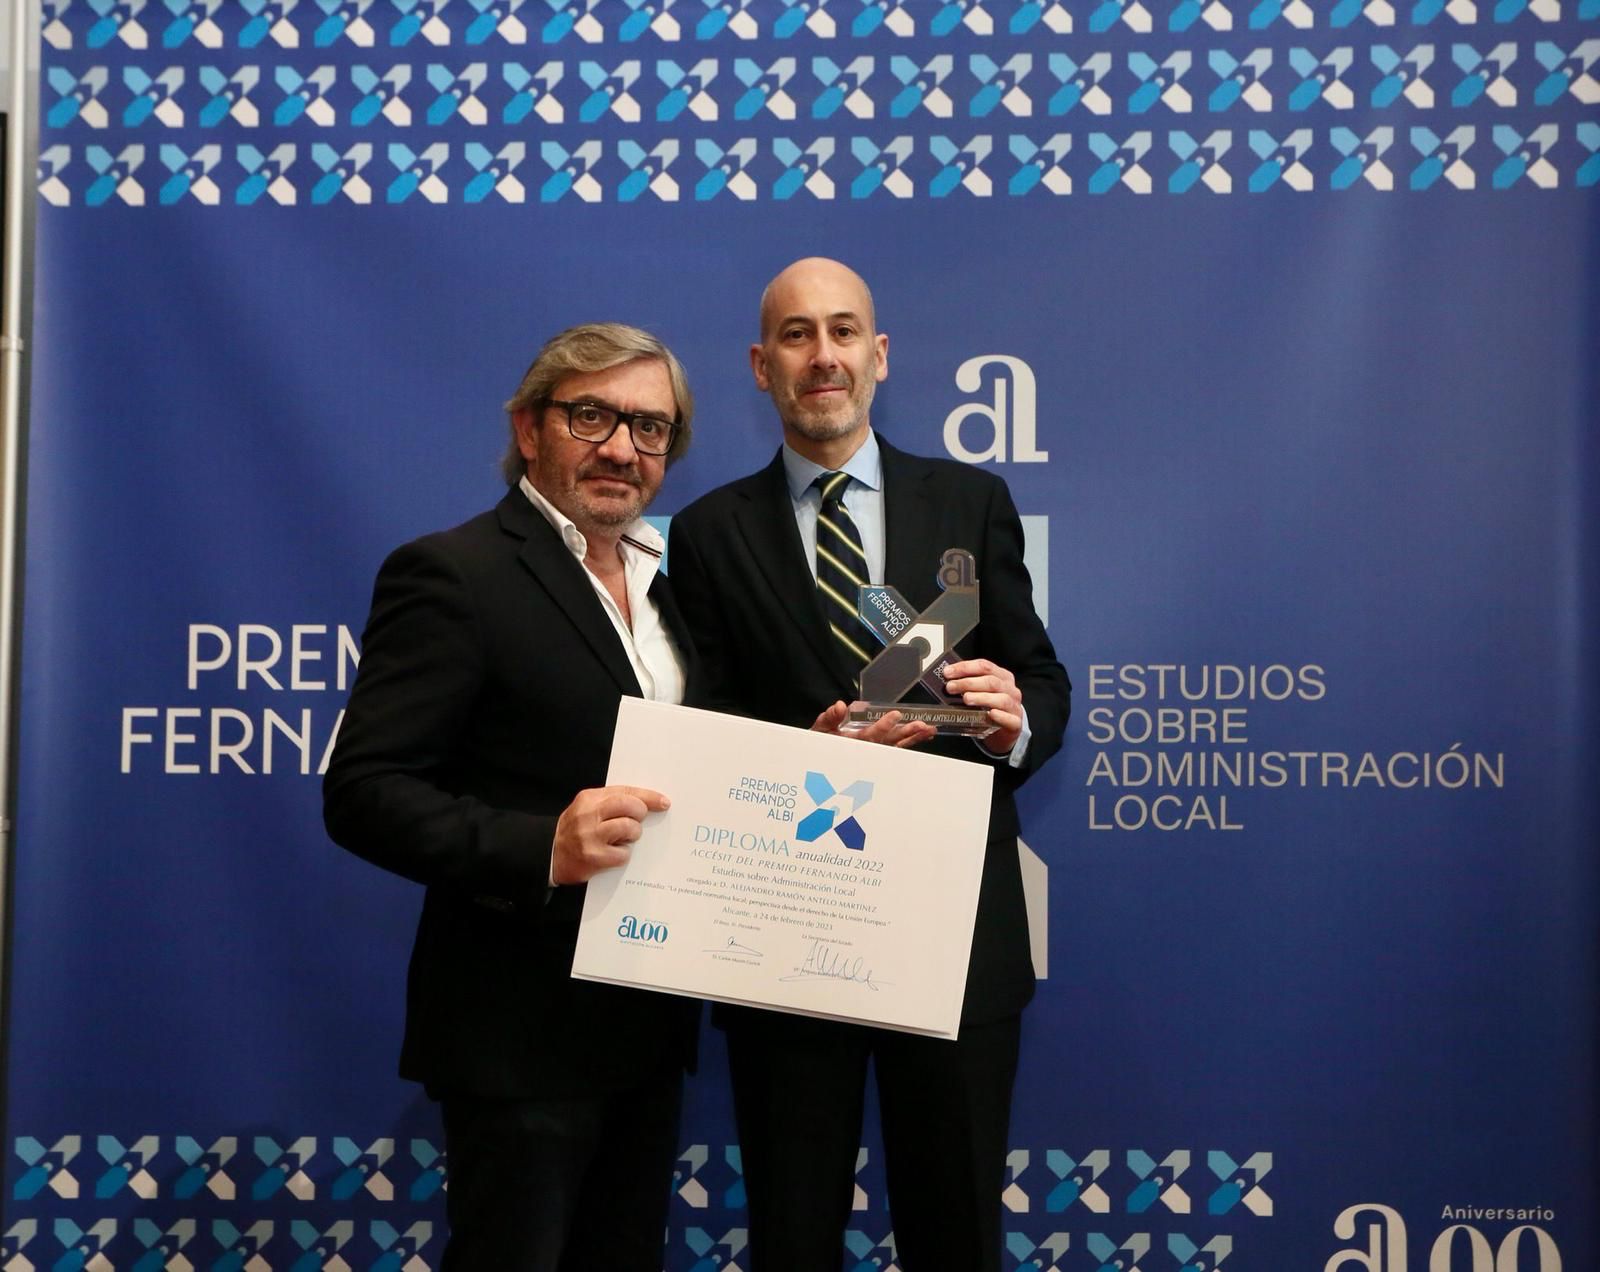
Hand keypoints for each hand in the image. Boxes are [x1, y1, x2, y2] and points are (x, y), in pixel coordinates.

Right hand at [550, 785, 669, 884]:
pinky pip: (623, 854)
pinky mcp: (594, 857)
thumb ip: (610, 802)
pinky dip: (622, 855)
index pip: (625, 792)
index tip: (663, 802)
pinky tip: (612, 854)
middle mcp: (588, 815)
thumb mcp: (586, 808)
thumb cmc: (575, 830)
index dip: (647, 796)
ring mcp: (590, 836)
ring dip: (632, 835)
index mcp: (588, 799)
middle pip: (630, 806)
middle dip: (640, 814)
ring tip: (621, 839)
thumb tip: (646, 802)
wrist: (551, 856)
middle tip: (636, 821)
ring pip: (630, 829)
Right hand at [810, 700, 935, 748]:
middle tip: (921, 725)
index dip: (883, 726)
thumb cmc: (822, 742)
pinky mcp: (882, 750)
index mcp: (853, 742)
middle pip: (889, 742)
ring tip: (929, 730)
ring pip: (898, 746)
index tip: (895, 715)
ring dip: (914, 738)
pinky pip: (900, 747)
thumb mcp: (820, 729)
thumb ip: (830, 718)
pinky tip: (925, 735)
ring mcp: (877, 751)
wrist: (820, 761)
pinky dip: (913, 741)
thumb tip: (840, 706)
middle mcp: (868, 749)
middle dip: (906, 733)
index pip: (870, 735)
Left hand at [940, 659, 1022, 754]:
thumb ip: (968, 685)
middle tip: (951, 687)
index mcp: (1002, 677)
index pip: (984, 666)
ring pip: (1001, 699)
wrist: (1005, 730)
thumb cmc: (990, 708)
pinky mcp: (1016, 723)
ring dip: (981, 698)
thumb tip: (947, 681)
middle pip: (991, 681)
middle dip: (968, 683)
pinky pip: (1010, 719)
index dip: (965, 667)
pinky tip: (990, 714)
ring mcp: (1014, 706)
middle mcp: (1010, 689)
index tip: (947, 673)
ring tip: (966, 699)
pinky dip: (1000, 716)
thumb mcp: (981, 692)